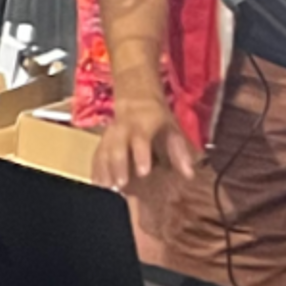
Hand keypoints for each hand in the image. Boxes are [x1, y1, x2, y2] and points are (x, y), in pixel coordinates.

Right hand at [89, 76, 196, 190]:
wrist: (135, 98)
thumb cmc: (156, 117)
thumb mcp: (172, 129)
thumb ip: (179, 152)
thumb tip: (189, 174)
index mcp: (142, 123)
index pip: (140, 139)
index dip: (140, 155)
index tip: (143, 172)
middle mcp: (123, 128)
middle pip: (117, 147)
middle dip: (118, 166)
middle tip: (121, 184)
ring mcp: (110, 134)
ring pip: (103, 151)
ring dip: (103, 169)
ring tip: (106, 187)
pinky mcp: (102, 140)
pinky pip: (96, 154)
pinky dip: (96, 168)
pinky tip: (97, 182)